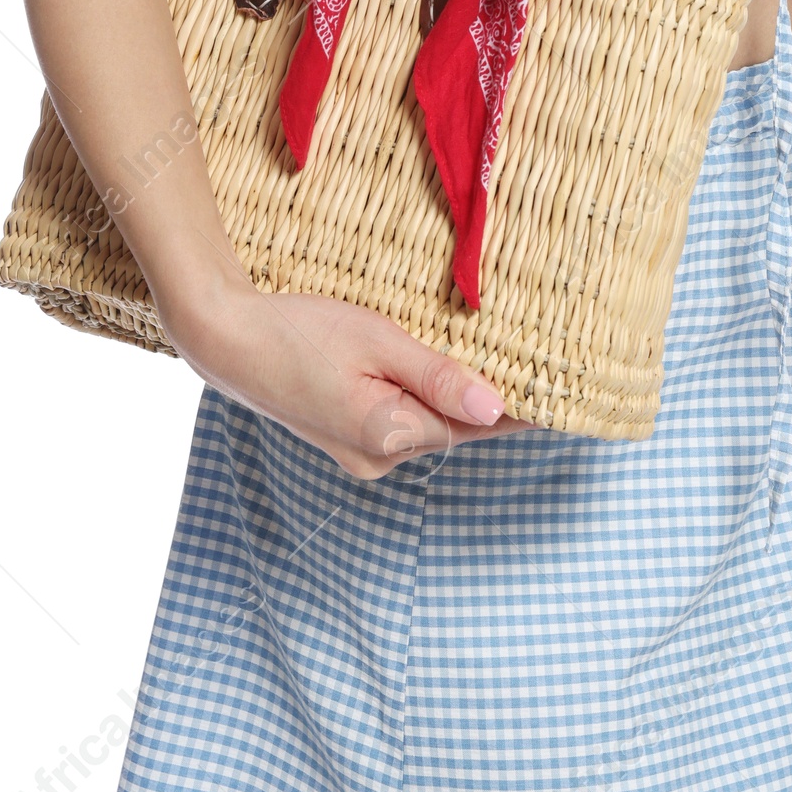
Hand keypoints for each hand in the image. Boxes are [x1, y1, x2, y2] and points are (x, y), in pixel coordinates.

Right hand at [169, 285, 525, 479]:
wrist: (228, 340)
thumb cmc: (301, 332)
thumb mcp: (379, 341)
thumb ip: (438, 376)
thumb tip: (496, 408)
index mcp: (388, 438)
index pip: (474, 428)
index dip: (520, 412)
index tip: (563, 400)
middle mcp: (377, 459)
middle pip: (453, 429)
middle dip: (490, 402)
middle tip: (539, 368)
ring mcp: (359, 454)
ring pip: (427, 425)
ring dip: (455, 400)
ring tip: (498, 364)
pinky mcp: (347, 439)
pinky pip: (402, 421)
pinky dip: (424, 400)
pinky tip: (436, 373)